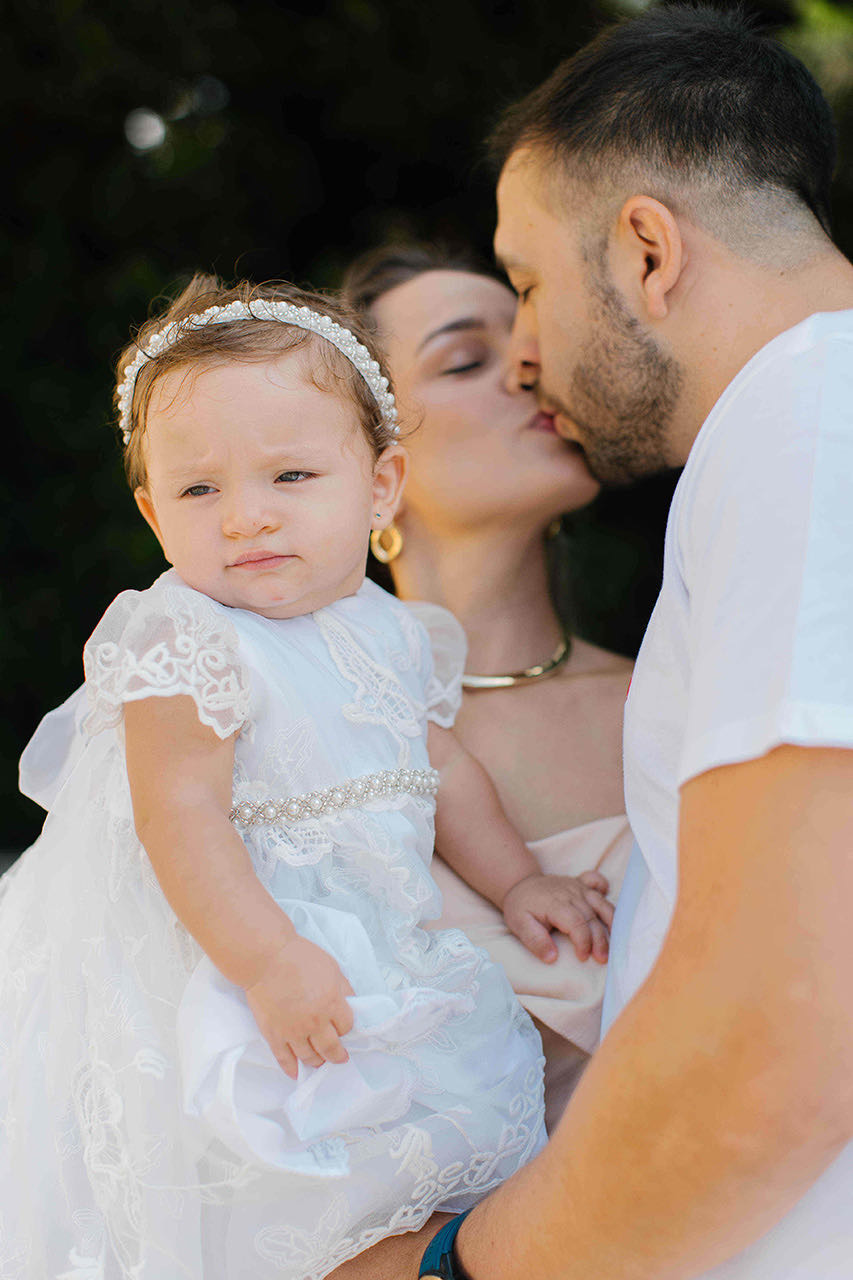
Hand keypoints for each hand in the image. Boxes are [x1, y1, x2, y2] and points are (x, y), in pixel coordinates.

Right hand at [244, 935, 354, 1078]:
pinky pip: (284, 1059)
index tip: (343, 1029)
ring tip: (320, 1061)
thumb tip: (350, 1002)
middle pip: (331, 1048)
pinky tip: (296, 1073)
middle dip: (338, 1055)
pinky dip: (292, 1068)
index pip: (346, 1027)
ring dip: (317, 1061)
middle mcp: (315, 1022)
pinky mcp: (274, 1035)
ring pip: (309, 1057)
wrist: (266, 959)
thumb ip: (343, 988)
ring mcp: (293, 1031)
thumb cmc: (298, 957)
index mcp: (332, 1004)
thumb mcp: (331, 967)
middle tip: (340, 1057)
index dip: (346, 1028)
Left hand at [502, 871, 612, 964]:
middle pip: (592, 917)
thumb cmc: (521, 908)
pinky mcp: (581, 883)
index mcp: (555, 903)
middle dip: (600, 940)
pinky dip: (606, 892)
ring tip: (615, 942)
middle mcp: (570, 892)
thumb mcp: (519, 926)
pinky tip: (610, 905)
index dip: (583, 942)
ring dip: (610, 923)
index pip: (576, 923)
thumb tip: (552, 958)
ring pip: (601, 903)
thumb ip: (535, 941)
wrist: (520, 885)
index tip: (582, 958)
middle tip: (602, 959)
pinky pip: (597, 882)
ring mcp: (577, 886)